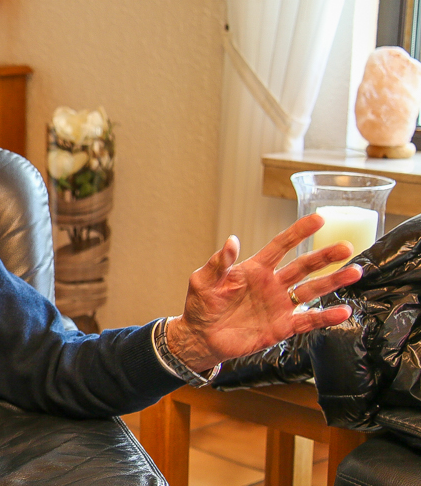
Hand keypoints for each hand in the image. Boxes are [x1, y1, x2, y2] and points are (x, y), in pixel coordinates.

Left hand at [166, 213, 361, 371]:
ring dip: (333, 282)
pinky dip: (326, 317)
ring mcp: (280, 305)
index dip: (298, 232)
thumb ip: (219, 263)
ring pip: (312, 290)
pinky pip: (308, 320)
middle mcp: (272, 284)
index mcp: (255, 269)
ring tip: (355, 272)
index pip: (280, 246)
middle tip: (346, 247)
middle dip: (325, 256)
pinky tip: (344, 311)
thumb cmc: (201, 306)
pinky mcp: (282, 327)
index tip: (319, 219)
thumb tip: (232, 240)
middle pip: (303, 266)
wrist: (200, 337)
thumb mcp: (203, 281)